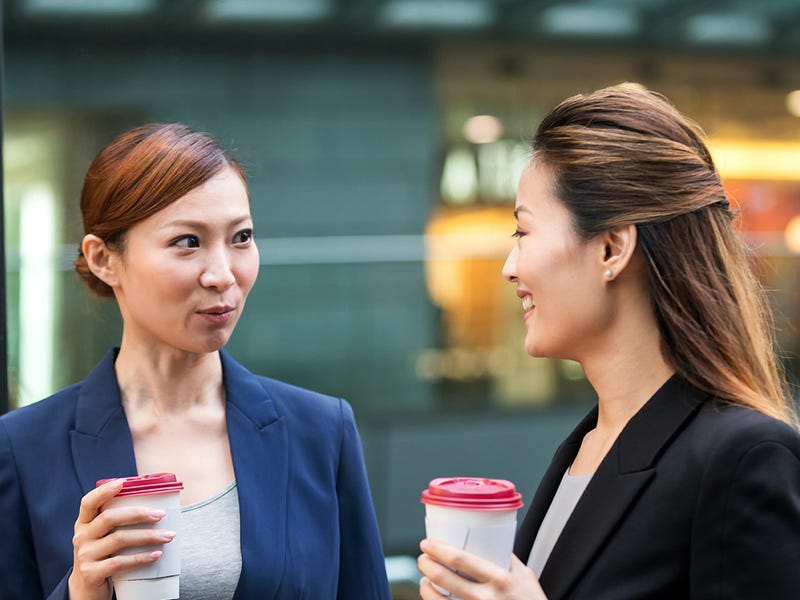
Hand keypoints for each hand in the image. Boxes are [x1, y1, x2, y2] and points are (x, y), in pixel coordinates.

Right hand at [68, 479, 175, 599]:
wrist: (85, 590)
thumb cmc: (102, 555)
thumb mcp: (101, 537)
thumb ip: (116, 522)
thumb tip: (155, 505)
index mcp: (83, 523)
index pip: (88, 502)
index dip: (103, 491)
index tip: (122, 482)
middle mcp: (81, 537)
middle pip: (110, 518)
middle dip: (139, 514)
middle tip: (161, 515)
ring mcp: (85, 555)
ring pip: (119, 539)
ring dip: (148, 536)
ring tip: (168, 536)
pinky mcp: (91, 573)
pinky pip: (120, 562)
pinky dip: (141, 557)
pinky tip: (156, 554)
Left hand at [418, 538, 546, 599]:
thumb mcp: (525, 576)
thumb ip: (507, 559)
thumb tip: (490, 541)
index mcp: (500, 579)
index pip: (461, 559)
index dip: (439, 549)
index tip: (428, 543)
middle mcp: (486, 598)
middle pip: (445, 579)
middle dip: (427, 565)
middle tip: (422, 558)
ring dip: (426, 588)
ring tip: (424, 580)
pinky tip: (433, 598)